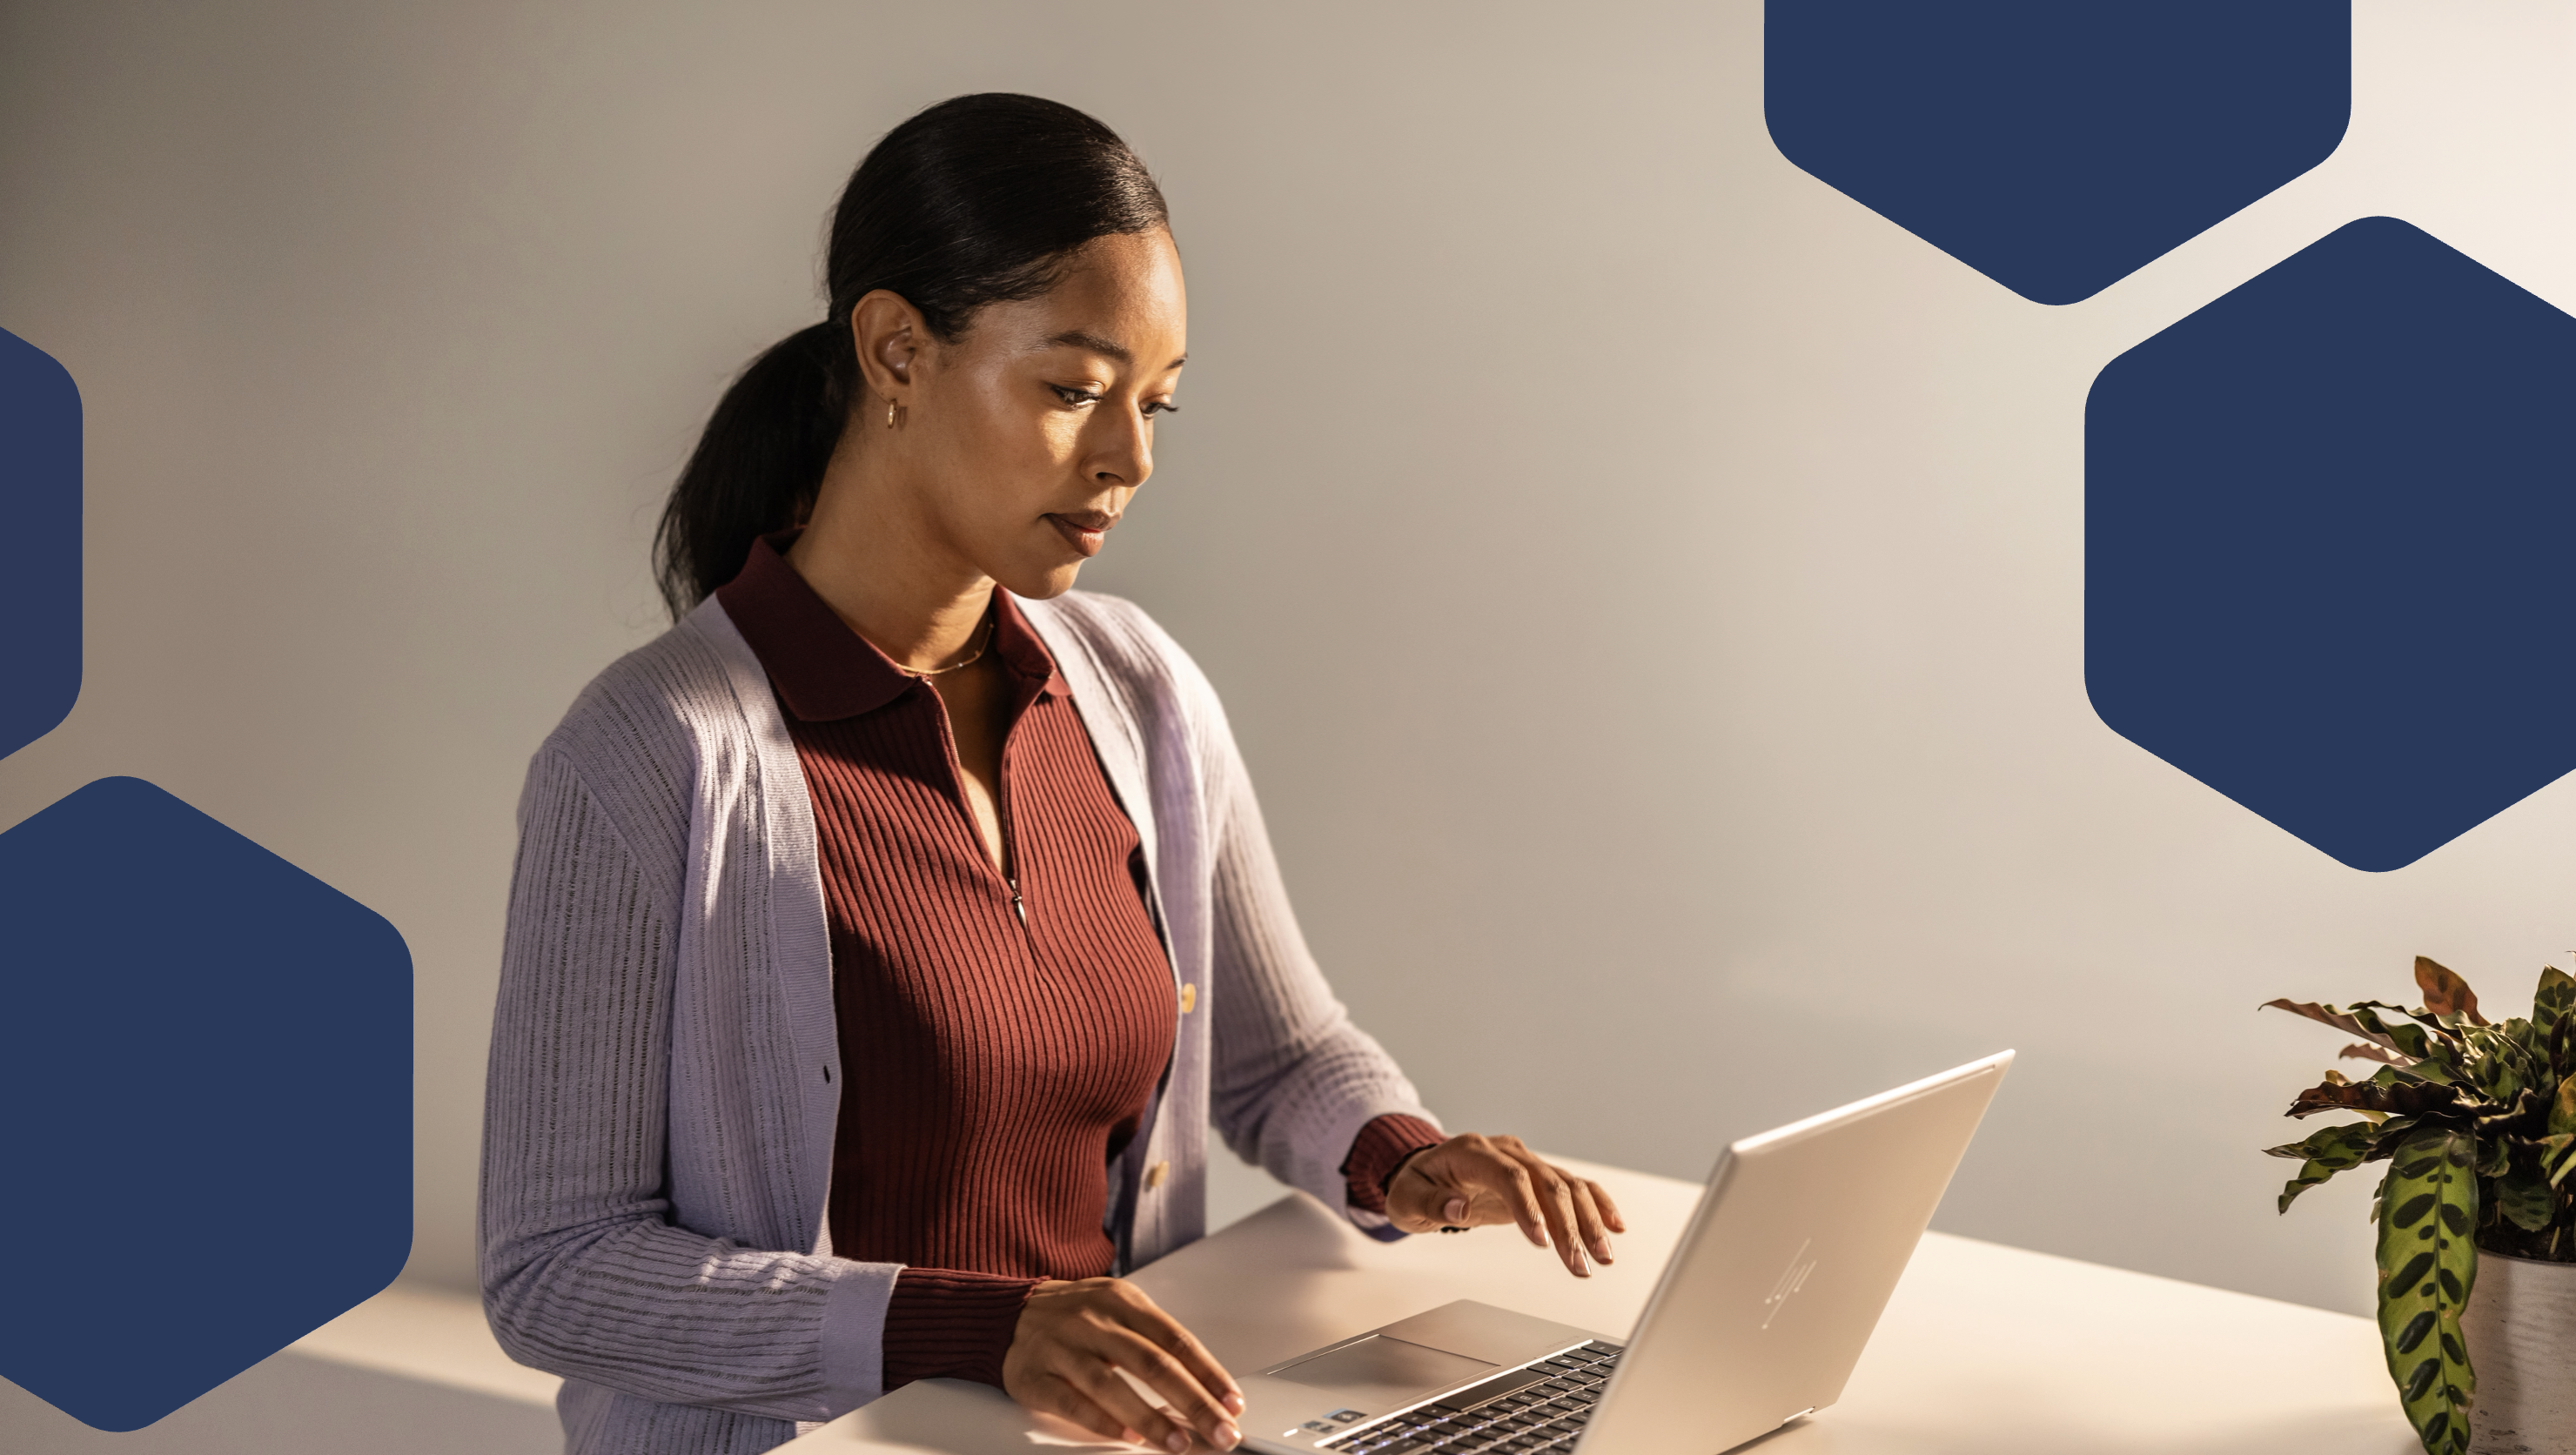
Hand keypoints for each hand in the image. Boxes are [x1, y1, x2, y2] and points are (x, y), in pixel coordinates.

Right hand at [1003, 1277, 1244, 1451]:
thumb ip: (1155, 1342)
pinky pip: (1072, 1402)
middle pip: (1152, 1362)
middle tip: (1220, 1430)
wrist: (1008, 1314)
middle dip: (1193, 1401)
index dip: (1208, 1373)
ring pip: (1112, 1385)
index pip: (1176, 1339)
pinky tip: (1129, 1435)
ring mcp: (1063, 1348)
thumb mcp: (1118, 1310)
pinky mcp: (1036, 1377)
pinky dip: (1103, 1421)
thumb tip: (1204, 1386)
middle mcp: (1094, 1321)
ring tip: (1180, 1443)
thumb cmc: (1075, 1316)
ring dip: (1152, 1418)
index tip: (1232, 1402)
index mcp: (1122, 1301)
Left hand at [1383, 1134, 1626, 1278]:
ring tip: (1601, 1258)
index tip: (1542, 1242)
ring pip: (1566, 1185)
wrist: (1427, 1173)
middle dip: (1567, 1226)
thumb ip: (1430, 1203)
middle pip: (1546, 1182)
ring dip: (1588, 1222)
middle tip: (1579, 1265)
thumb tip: (1456, 1208)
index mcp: (1472, 1152)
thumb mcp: (1405, 1198)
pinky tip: (1615, 1227)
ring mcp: (1525, 1161)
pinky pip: (1573, 1186)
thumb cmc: (1415, 1186)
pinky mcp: (1537, 1177)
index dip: (1528, 1207)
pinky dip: (1596, 1204)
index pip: (1509, 1176)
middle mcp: (1505, 1151)